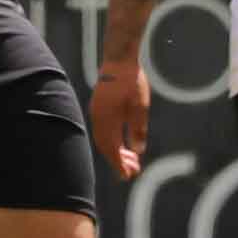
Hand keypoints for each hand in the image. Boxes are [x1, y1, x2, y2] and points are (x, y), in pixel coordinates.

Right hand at [90, 58, 152, 179]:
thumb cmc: (131, 82)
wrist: (118, 60)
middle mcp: (98, 119)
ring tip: (131, 160)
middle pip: (106, 148)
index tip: (128, 176)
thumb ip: (138, 129)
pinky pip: (102, 132)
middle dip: (118, 162)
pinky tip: (122, 144)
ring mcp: (96, 114)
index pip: (112, 150)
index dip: (119, 165)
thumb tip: (137, 151)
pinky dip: (112, 142)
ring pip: (103, 140)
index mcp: (107, 120)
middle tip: (133, 171)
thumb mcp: (140, 106)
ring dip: (115, 152)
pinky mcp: (98, 109)